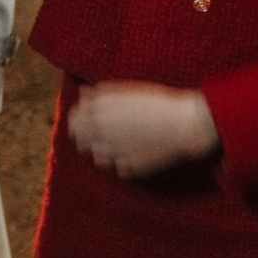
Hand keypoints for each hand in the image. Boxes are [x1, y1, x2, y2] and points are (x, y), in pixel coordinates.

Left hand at [66, 82, 220, 179]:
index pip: (74, 118)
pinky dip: (121, 161)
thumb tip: (83, 94)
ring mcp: (113, 152)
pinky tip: (132, 151)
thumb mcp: (127, 90)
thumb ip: (100, 93)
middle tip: (102, 130)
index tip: (87, 117)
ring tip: (120, 141)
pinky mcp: (128, 168)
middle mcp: (101, 131)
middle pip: (80, 139)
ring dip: (103, 149)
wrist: (183, 124)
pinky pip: (117, 167)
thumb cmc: (157, 102)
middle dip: (86, 135)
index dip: (79, 118)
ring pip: (96, 156)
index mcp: (99, 109)